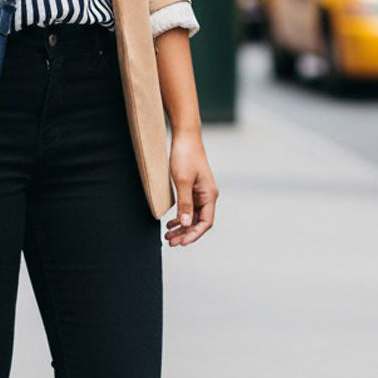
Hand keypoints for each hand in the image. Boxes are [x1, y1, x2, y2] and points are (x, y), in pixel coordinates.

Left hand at [164, 130, 218, 246]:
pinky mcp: (193, 187)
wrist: (185, 136)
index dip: (193, 234)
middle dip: (185, 233)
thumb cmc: (185, 156)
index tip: (180, 242)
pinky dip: (181, 216)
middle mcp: (208, 195)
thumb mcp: (182, 180)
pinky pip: (189, 207)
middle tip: (170, 241)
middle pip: (198, 222)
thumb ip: (185, 203)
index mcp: (209, 195)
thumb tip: (185, 224)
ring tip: (168, 235)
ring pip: (193, 216)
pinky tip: (171, 222)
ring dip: (182, 227)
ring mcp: (201, 192)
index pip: (205, 223)